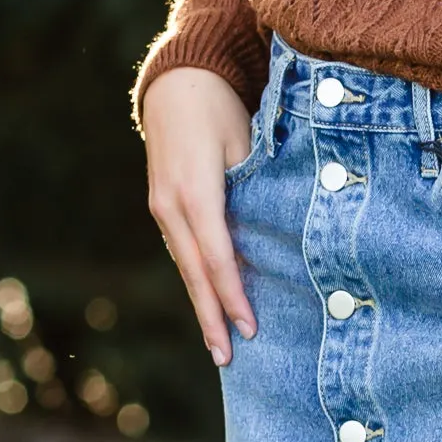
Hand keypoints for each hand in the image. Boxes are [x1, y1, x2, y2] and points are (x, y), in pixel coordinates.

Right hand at [142, 66, 258, 366]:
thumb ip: (257, 188)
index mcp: (194, 191)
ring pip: (185, 266)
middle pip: (194, 272)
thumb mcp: (245, 141)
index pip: (216, 256)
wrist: (176, 83)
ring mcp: (162, 208)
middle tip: (227, 358)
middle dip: (211, 317)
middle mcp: (170, 205)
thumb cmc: (219, 108)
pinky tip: (209, 303)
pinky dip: (196, 280)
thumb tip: (279, 233)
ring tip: (219, 343)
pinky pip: (182, 251)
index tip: (251, 327)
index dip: (234, 295)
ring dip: (202, 304)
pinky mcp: (162, 207)